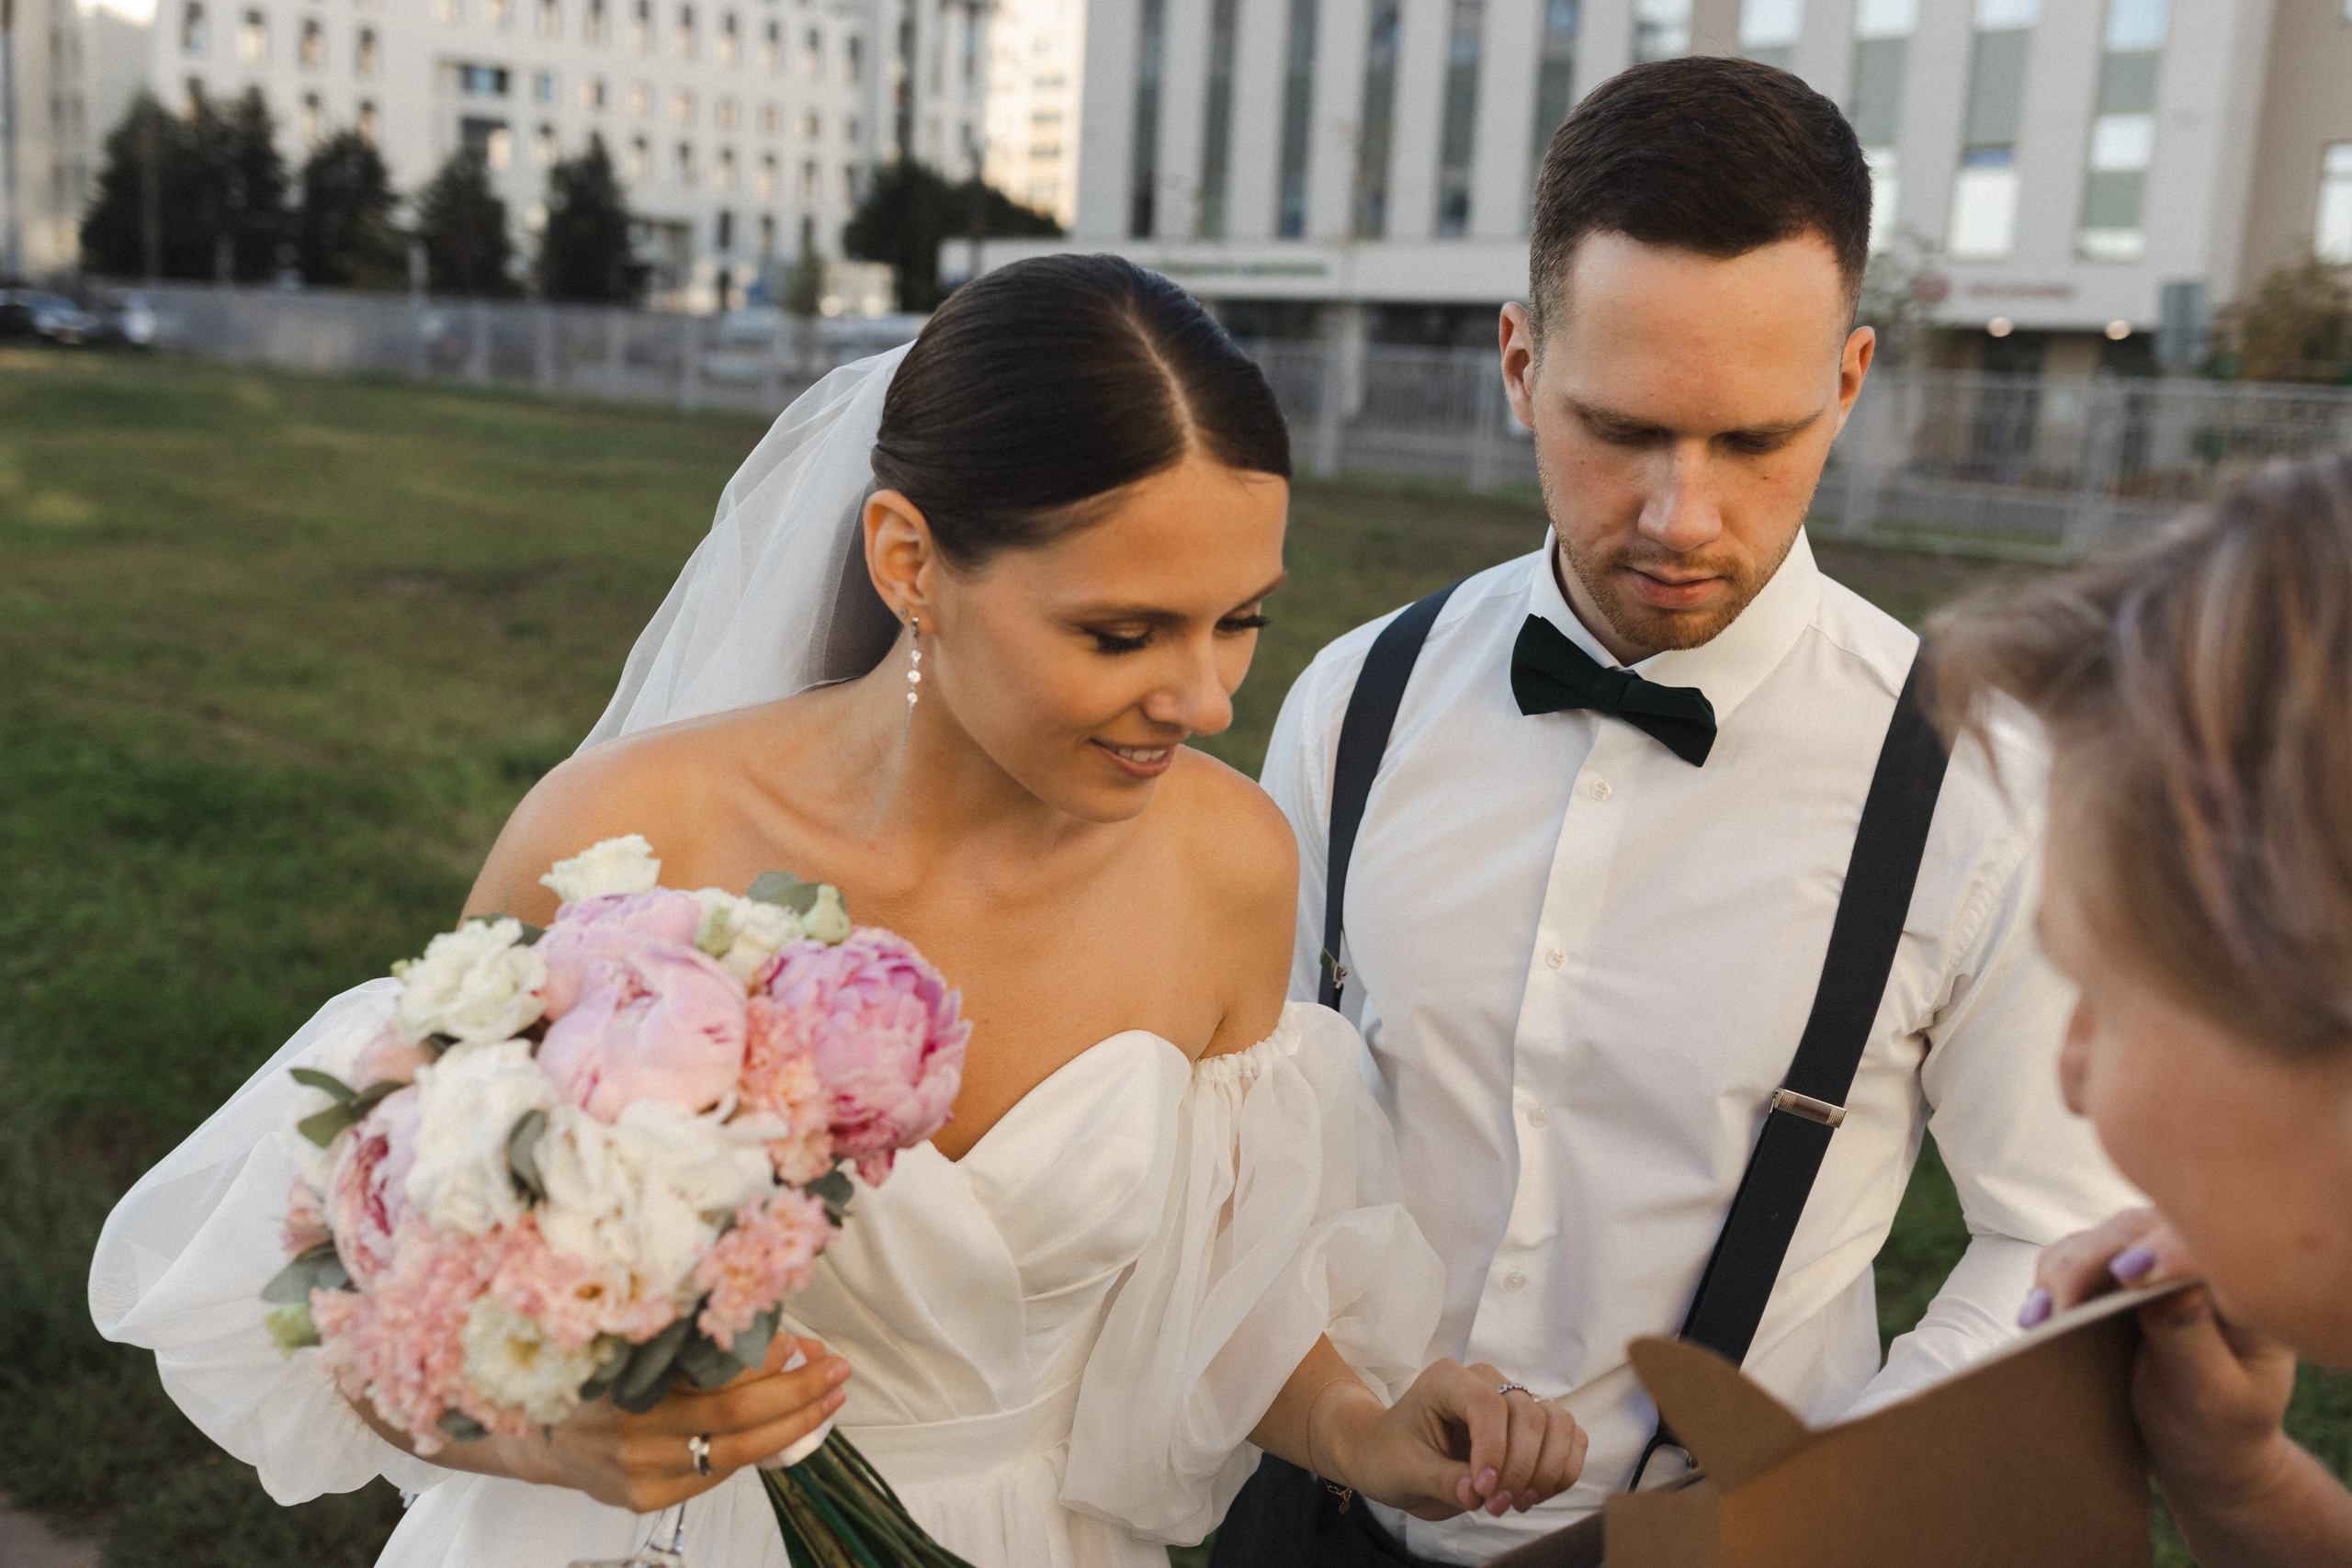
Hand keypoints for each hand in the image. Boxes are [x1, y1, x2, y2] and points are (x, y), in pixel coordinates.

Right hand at [354, 1333, 849, 1511]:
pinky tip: (773, 1428)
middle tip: (838, 1374)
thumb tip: (774, 1329)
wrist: (524, 1426)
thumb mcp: (633, 1335)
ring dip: (788, 1426)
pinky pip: (709, 1474)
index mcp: (630, 1383)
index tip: (819, 1350)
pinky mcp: (639, 1501)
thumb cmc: (586, 1366)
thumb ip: (692, 1334)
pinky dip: (747, 1449)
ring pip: (733, 1455)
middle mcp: (631, 1436)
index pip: (730, 1389)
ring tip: (822, 1399)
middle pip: (740, 1423)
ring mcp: (635, 1476)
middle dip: (800, 1400)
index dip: (784, 1374)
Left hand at [1320, 1360, 1588, 1521]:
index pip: (1488, 1404)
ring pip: (1557, 1422)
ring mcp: (1512, 1398)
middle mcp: (1484, 1380)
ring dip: (1547, 1470)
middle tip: (1496, 1508)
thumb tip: (1481, 1494)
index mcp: (1447, 1380)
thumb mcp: (1406, 1472)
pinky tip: (1536, 1494)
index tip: (1484, 1493)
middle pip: (1529, 1414)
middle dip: (1520, 1469)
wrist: (1391, 1455)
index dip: (1495, 1450)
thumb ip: (1443, 1480)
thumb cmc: (1391, 1456)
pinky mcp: (1530, 1423)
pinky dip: (1563, 1468)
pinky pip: (1569, 1435)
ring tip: (1519, 1503)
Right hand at [2029, 1211, 2297, 1512]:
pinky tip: (2036, 1317)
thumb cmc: (2221, 1427)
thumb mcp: (2217, 1399)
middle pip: (2135, 1233)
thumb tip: (2162, 1286)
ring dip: (2060, 1273)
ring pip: (2096, 1241)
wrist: (2204, 1445)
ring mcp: (2149, 1262)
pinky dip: (2050, 1282)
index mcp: (2242, 1288)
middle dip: (2087, 1265)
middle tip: (2055, 1311)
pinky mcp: (2111, 1274)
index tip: (2129, 1273)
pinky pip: (2073, 1259)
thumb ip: (2192, 1341)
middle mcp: (2194, 1260)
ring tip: (2035, 1320)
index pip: (2203, 1251)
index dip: (2165, 1254)